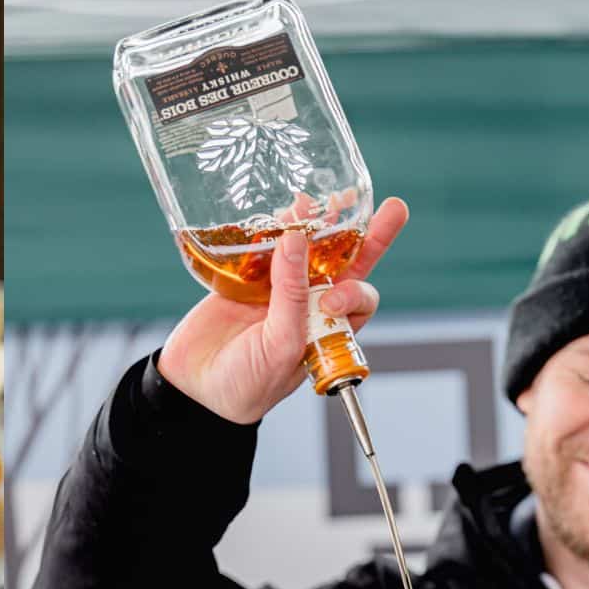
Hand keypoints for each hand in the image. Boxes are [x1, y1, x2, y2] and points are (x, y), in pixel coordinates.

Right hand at [158, 196, 407, 425]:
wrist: (195, 389)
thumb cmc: (247, 384)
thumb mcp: (281, 347)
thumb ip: (292, 298)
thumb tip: (295, 241)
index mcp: (326, 330)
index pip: (358, 297)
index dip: (354, 288)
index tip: (331, 300)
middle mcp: (308, 306)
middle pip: (345, 263)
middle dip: (366, 235)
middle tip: (394, 207)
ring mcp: (277, 291)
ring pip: (305, 249)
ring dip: (317, 224)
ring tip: (323, 199)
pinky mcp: (245, 281)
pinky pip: (263, 248)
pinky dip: (273, 227)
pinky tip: (284, 209)